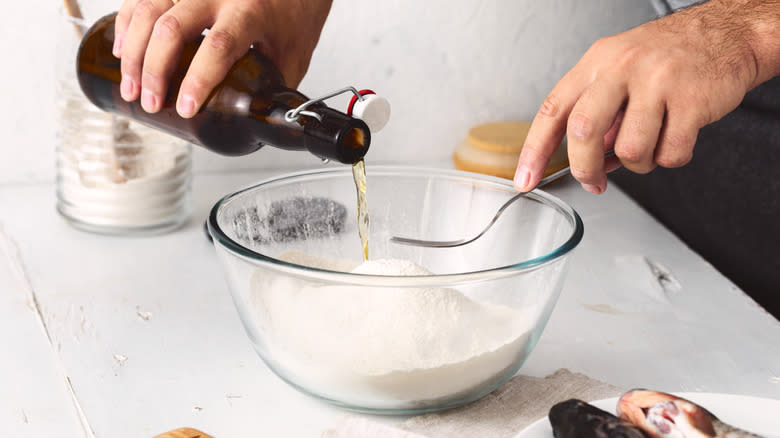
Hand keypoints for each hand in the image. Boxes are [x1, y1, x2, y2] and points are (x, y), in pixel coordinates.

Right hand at [113, 0, 331, 117]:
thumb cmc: (294, 18)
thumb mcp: (292, 58)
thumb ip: (271, 90)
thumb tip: (253, 129)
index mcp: (251, 12)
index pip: (218, 46)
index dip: (197, 80)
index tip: (184, 108)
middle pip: (173, 28)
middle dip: (154, 70)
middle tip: (149, 103)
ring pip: (150, 9)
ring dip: (133, 51)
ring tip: (131, 87)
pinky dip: (127, 23)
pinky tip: (122, 50)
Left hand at [514, 0, 774, 193]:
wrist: (728, 34)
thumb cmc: (668, 56)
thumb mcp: (619, 68)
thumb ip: (597, 111)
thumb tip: (584, 162)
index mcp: (597, 61)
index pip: (553, 110)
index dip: (534, 150)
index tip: (525, 179)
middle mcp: (623, 68)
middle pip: (584, 132)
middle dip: (585, 167)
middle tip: (593, 181)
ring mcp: (658, 82)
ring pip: (630, 151)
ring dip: (637, 164)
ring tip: (649, 145)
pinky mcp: (692, 101)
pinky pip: (670, 153)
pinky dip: (671, 158)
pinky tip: (675, 138)